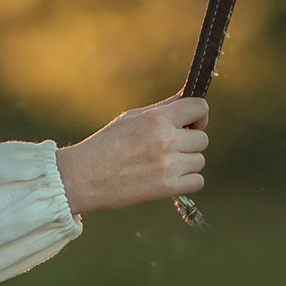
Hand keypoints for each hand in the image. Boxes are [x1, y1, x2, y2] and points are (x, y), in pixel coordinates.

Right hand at [54, 96, 208, 215]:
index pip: (199, 107)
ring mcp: (168, 165)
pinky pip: (197, 182)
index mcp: (156, 119)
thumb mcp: (132, 118)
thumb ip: (162, 109)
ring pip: (199, 160)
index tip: (192, 122)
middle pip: (202, 138)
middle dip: (190, 142)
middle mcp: (165, 140)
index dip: (199, 115)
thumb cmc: (105, 145)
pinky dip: (187, 181)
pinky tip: (168, 178)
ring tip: (163, 164)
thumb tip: (188, 98)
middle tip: (171, 147)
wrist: (83, 177)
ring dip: (187, 163)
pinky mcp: (167, 188)